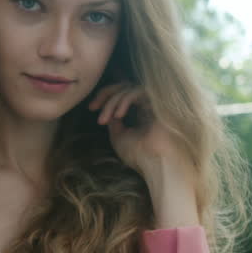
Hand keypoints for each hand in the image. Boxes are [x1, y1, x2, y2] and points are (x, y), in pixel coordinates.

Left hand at [88, 83, 199, 226]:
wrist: (158, 166)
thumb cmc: (140, 157)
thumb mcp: (119, 138)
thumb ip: (113, 122)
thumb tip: (108, 111)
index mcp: (141, 113)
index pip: (122, 95)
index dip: (105, 98)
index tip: (92, 109)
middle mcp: (149, 106)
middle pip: (125, 86)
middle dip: (106, 94)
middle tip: (93, 107)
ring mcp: (155, 103)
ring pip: (129, 89)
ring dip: (112, 101)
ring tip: (104, 119)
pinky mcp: (160, 102)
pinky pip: (138, 91)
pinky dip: (124, 100)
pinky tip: (118, 115)